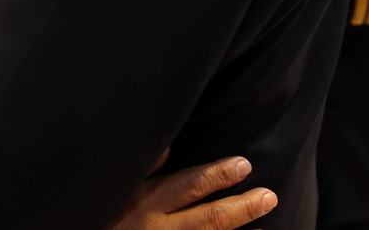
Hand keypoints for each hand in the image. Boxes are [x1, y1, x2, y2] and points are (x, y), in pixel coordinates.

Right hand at [107, 155, 275, 229]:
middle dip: (241, 207)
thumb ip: (139, 167)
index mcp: (145, 201)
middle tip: (268, 196)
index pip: (189, 186)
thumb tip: (166, 147)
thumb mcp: (111, 185)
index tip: (244, 165)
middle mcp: (159, 228)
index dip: (218, 175)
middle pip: (209, 218)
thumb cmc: (100, 211)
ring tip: (266, 223)